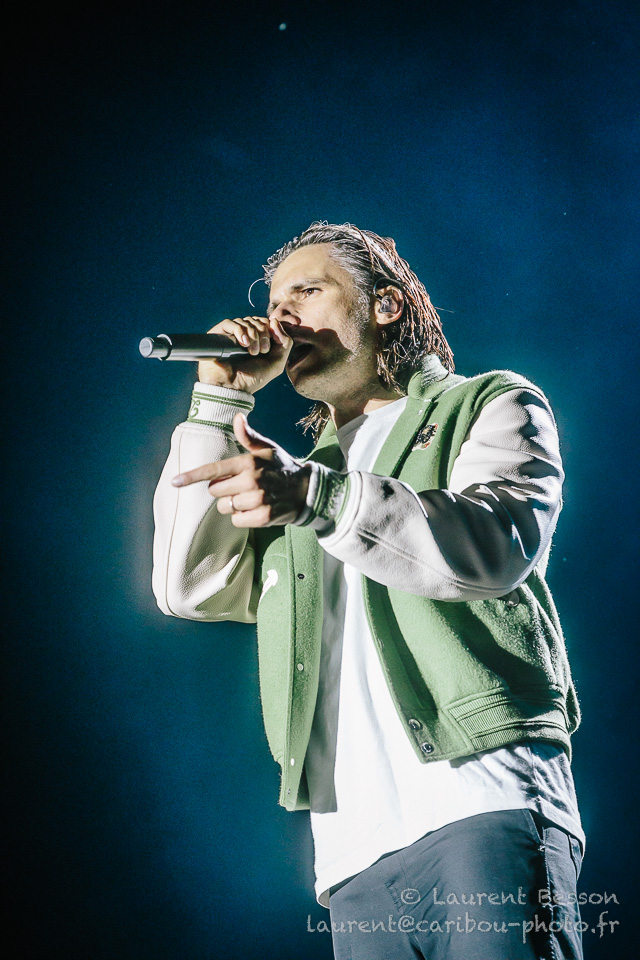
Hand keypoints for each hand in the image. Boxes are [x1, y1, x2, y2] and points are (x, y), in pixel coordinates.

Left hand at [171, 413, 310, 526]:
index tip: (175, 482)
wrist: (308, 491)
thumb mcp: (267, 449)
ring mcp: (257, 500)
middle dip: (223, 490)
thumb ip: (249, 436)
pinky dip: (242, 517)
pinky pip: (236, 521)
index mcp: (248, 462)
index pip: (213, 470)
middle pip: (215, 491)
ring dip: (233, 505)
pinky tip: (256, 510)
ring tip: (251, 498)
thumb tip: (238, 417)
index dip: (192, 476)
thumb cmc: (282, 467)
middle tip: (242, 486)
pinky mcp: (262, 517)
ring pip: (224, 507)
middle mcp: (251, 481)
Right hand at [198, 315, 292, 394]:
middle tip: (260, 352)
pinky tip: (243, 343)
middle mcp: (246, 336)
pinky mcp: (219, 334)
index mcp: (259, 341)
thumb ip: (285, 343)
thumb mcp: (276, 364)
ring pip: (246, 320)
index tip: (268, 349)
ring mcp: (232, 334)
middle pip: (258, 320)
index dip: (271, 331)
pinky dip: (240, 330)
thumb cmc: (252, 378)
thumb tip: (275, 320)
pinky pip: (230, 323)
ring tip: (251, 352)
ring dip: (253, 335)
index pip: (268, 323)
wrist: (231, 388)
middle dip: (263, 334)